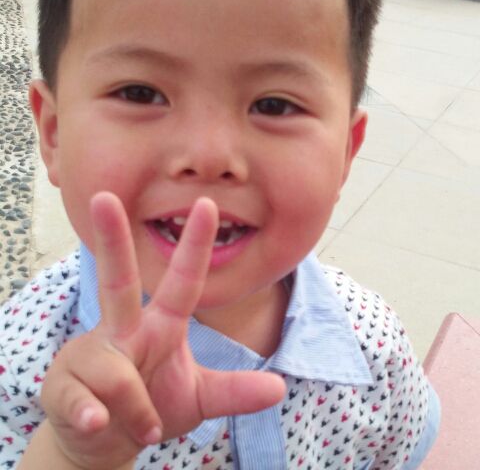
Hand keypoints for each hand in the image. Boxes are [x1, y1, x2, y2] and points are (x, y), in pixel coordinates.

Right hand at [40, 192, 285, 469]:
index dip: (196, 245)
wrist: (104, 440)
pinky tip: (99, 423)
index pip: (183, 281)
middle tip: (104, 197)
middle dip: (112, 239)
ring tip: (144, 425)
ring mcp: (91, 352)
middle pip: (118, 279)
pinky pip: (87, 403)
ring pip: (116, 373)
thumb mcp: (199, 398)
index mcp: (160, 325)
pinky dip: (97, 418)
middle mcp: (123, 329)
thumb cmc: (152, 407)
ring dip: (136, 406)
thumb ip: (234, 390)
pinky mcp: (63, 383)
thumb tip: (279, 389)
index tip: (207, 205)